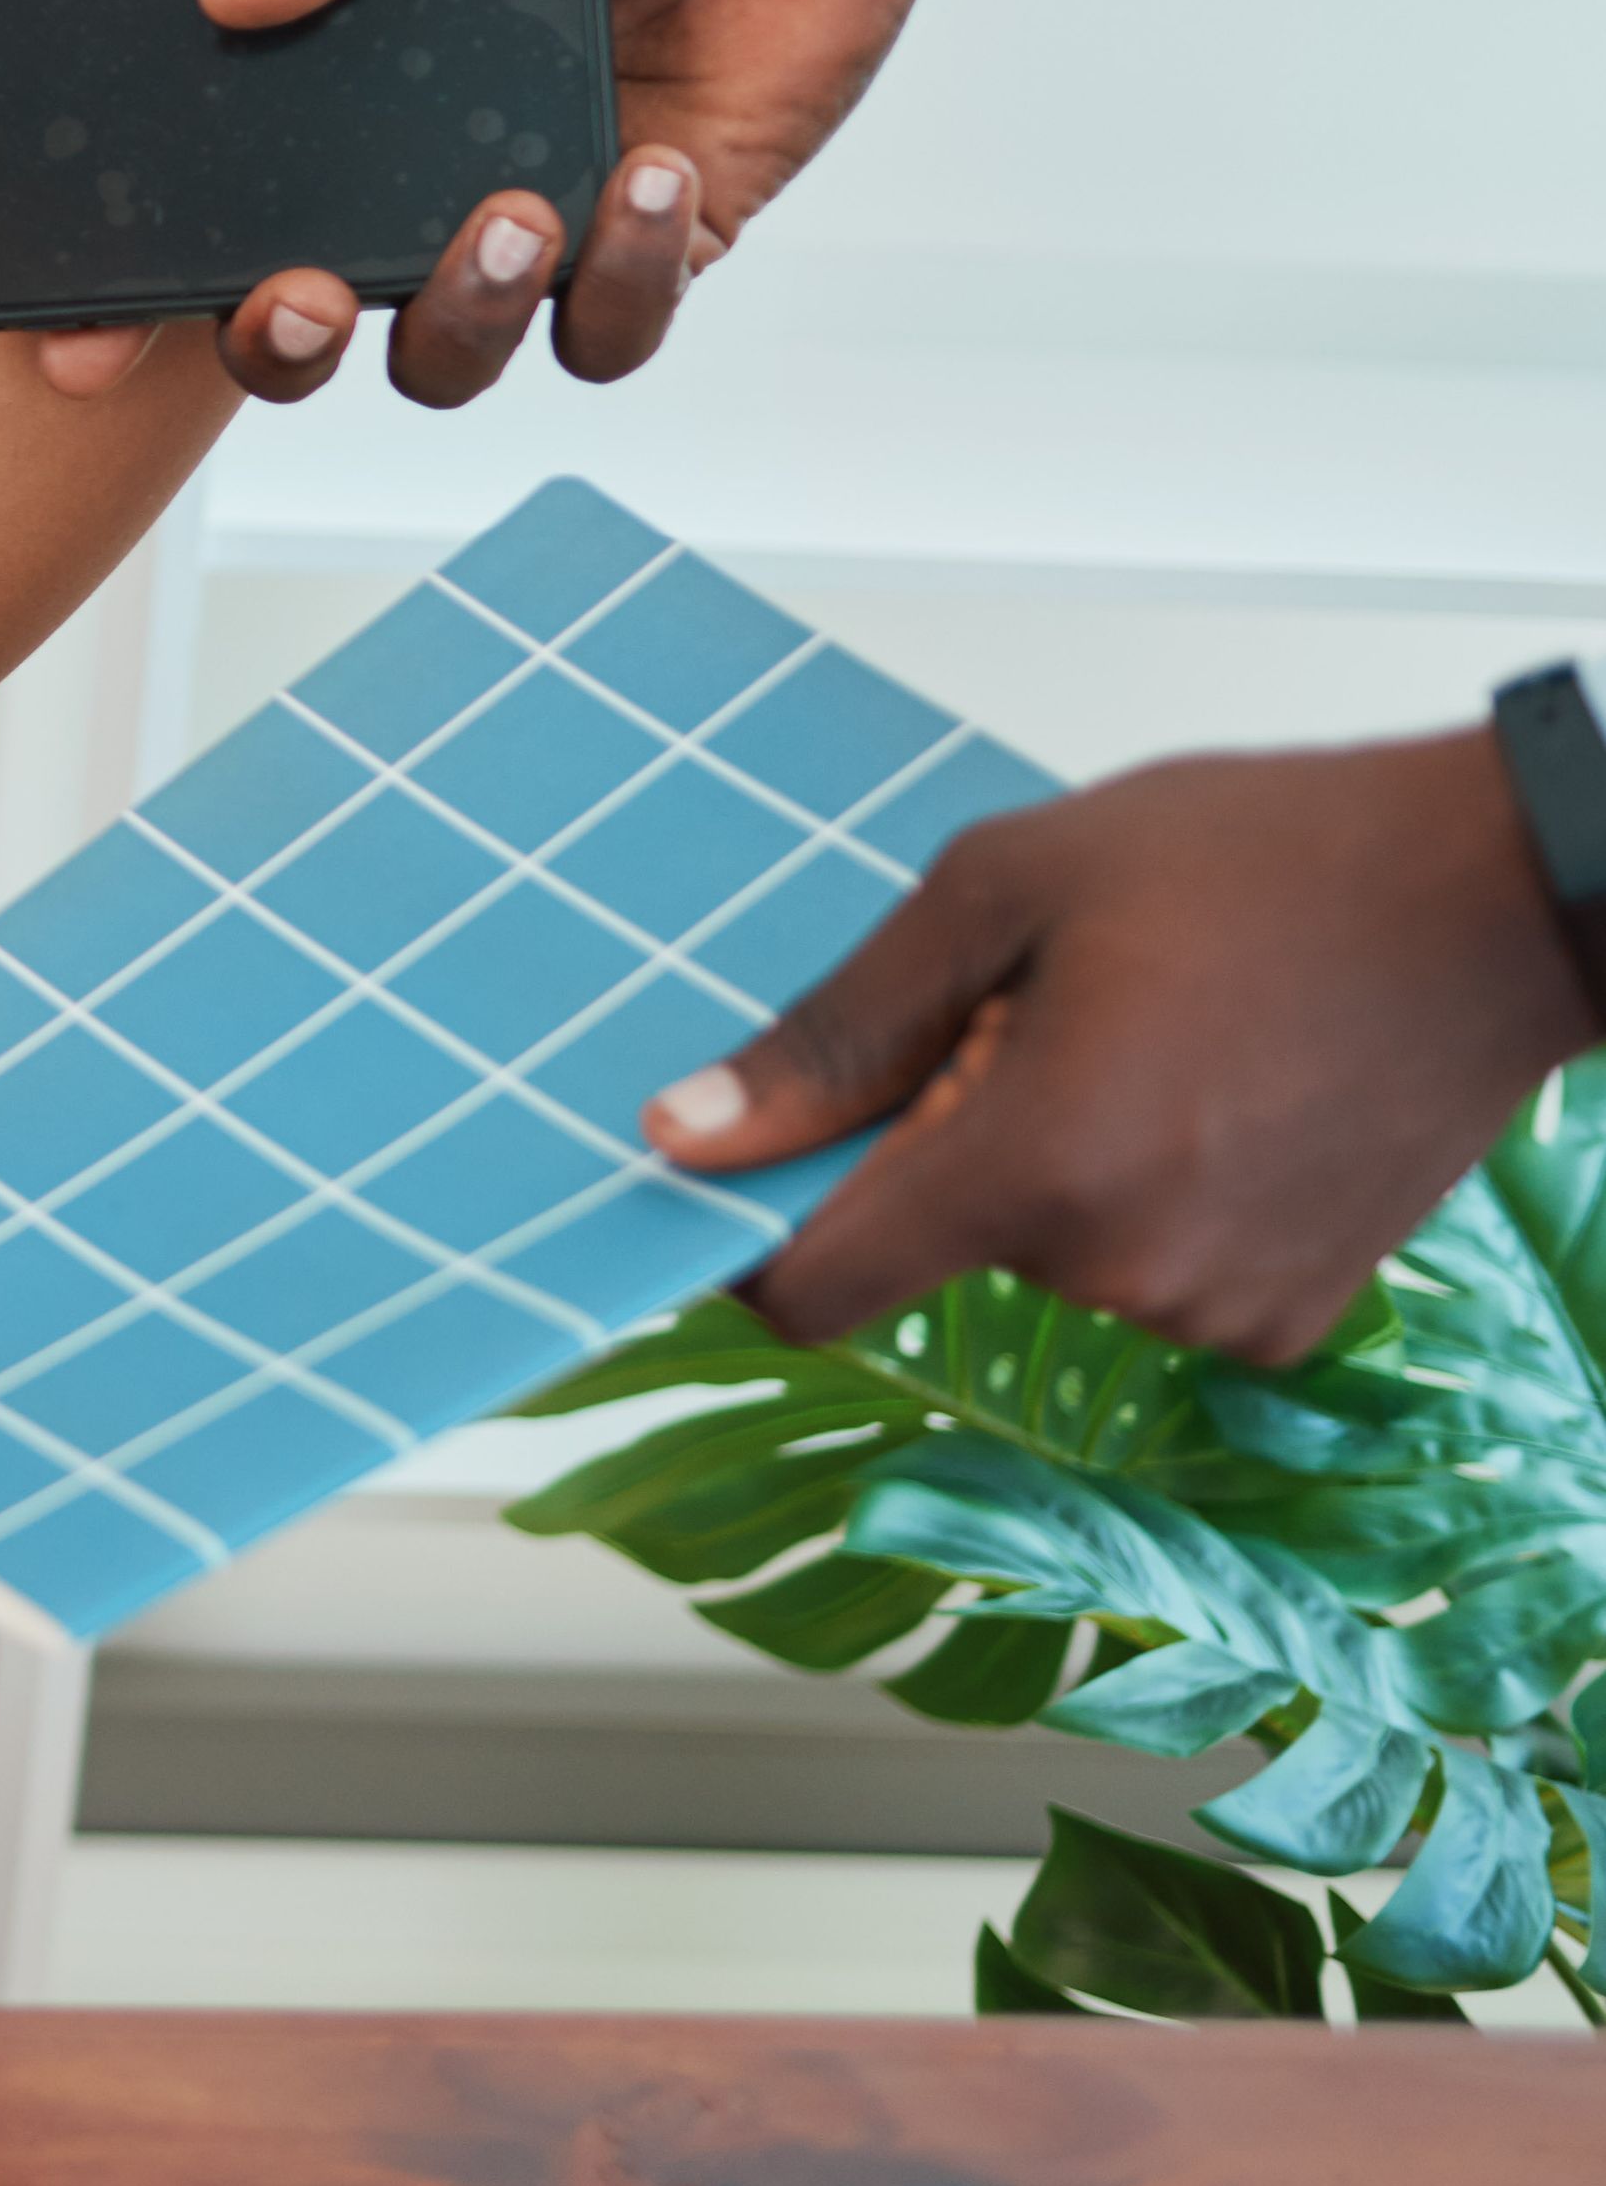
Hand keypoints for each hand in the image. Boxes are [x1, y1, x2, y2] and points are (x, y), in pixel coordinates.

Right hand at [193, 0, 1026, 406]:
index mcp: (332, 77)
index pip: (196, 204)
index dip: (120, 298)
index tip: (77, 345)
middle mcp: (411, 170)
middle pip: (297, 330)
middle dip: (277, 347)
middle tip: (304, 292)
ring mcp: (531, 219)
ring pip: (446, 359)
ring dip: (461, 314)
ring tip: (516, 210)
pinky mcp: (657, 244)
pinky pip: (608, 329)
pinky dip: (623, 276)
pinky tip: (649, 172)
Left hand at [663, 730, 1595, 1362]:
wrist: (1499, 900)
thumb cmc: (1269, 864)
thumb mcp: (1003, 893)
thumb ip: (836, 1035)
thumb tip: (686, 1133)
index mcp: (1036, 1168)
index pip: (815, 1290)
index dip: (749, 1244)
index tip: (737, 1182)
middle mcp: (1124, 1270)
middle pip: (941, 1245)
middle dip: (949, 1142)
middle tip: (1044, 1018)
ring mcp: (1217, 1311)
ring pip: (1048, 1259)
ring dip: (1056, 1168)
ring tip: (1154, 1041)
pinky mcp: (1289, 1322)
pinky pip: (1148, 1276)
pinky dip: (1148, 1201)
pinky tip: (1217, 1099)